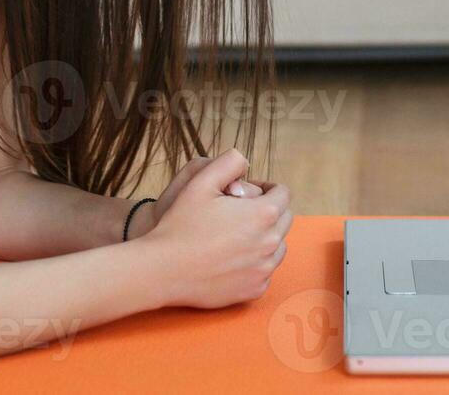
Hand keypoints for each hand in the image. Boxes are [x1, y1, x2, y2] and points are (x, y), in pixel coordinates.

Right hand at [142, 148, 292, 308]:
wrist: (163, 270)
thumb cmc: (181, 224)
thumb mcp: (200, 181)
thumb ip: (229, 162)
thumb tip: (245, 159)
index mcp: (263, 214)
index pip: (283, 193)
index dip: (265, 187)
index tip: (246, 191)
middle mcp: (270, 243)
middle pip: (285, 219)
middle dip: (268, 210)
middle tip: (240, 211)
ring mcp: (264, 269)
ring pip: (279, 246)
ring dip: (265, 236)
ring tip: (237, 234)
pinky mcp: (255, 289)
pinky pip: (266, 270)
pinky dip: (256, 262)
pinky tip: (232, 257)